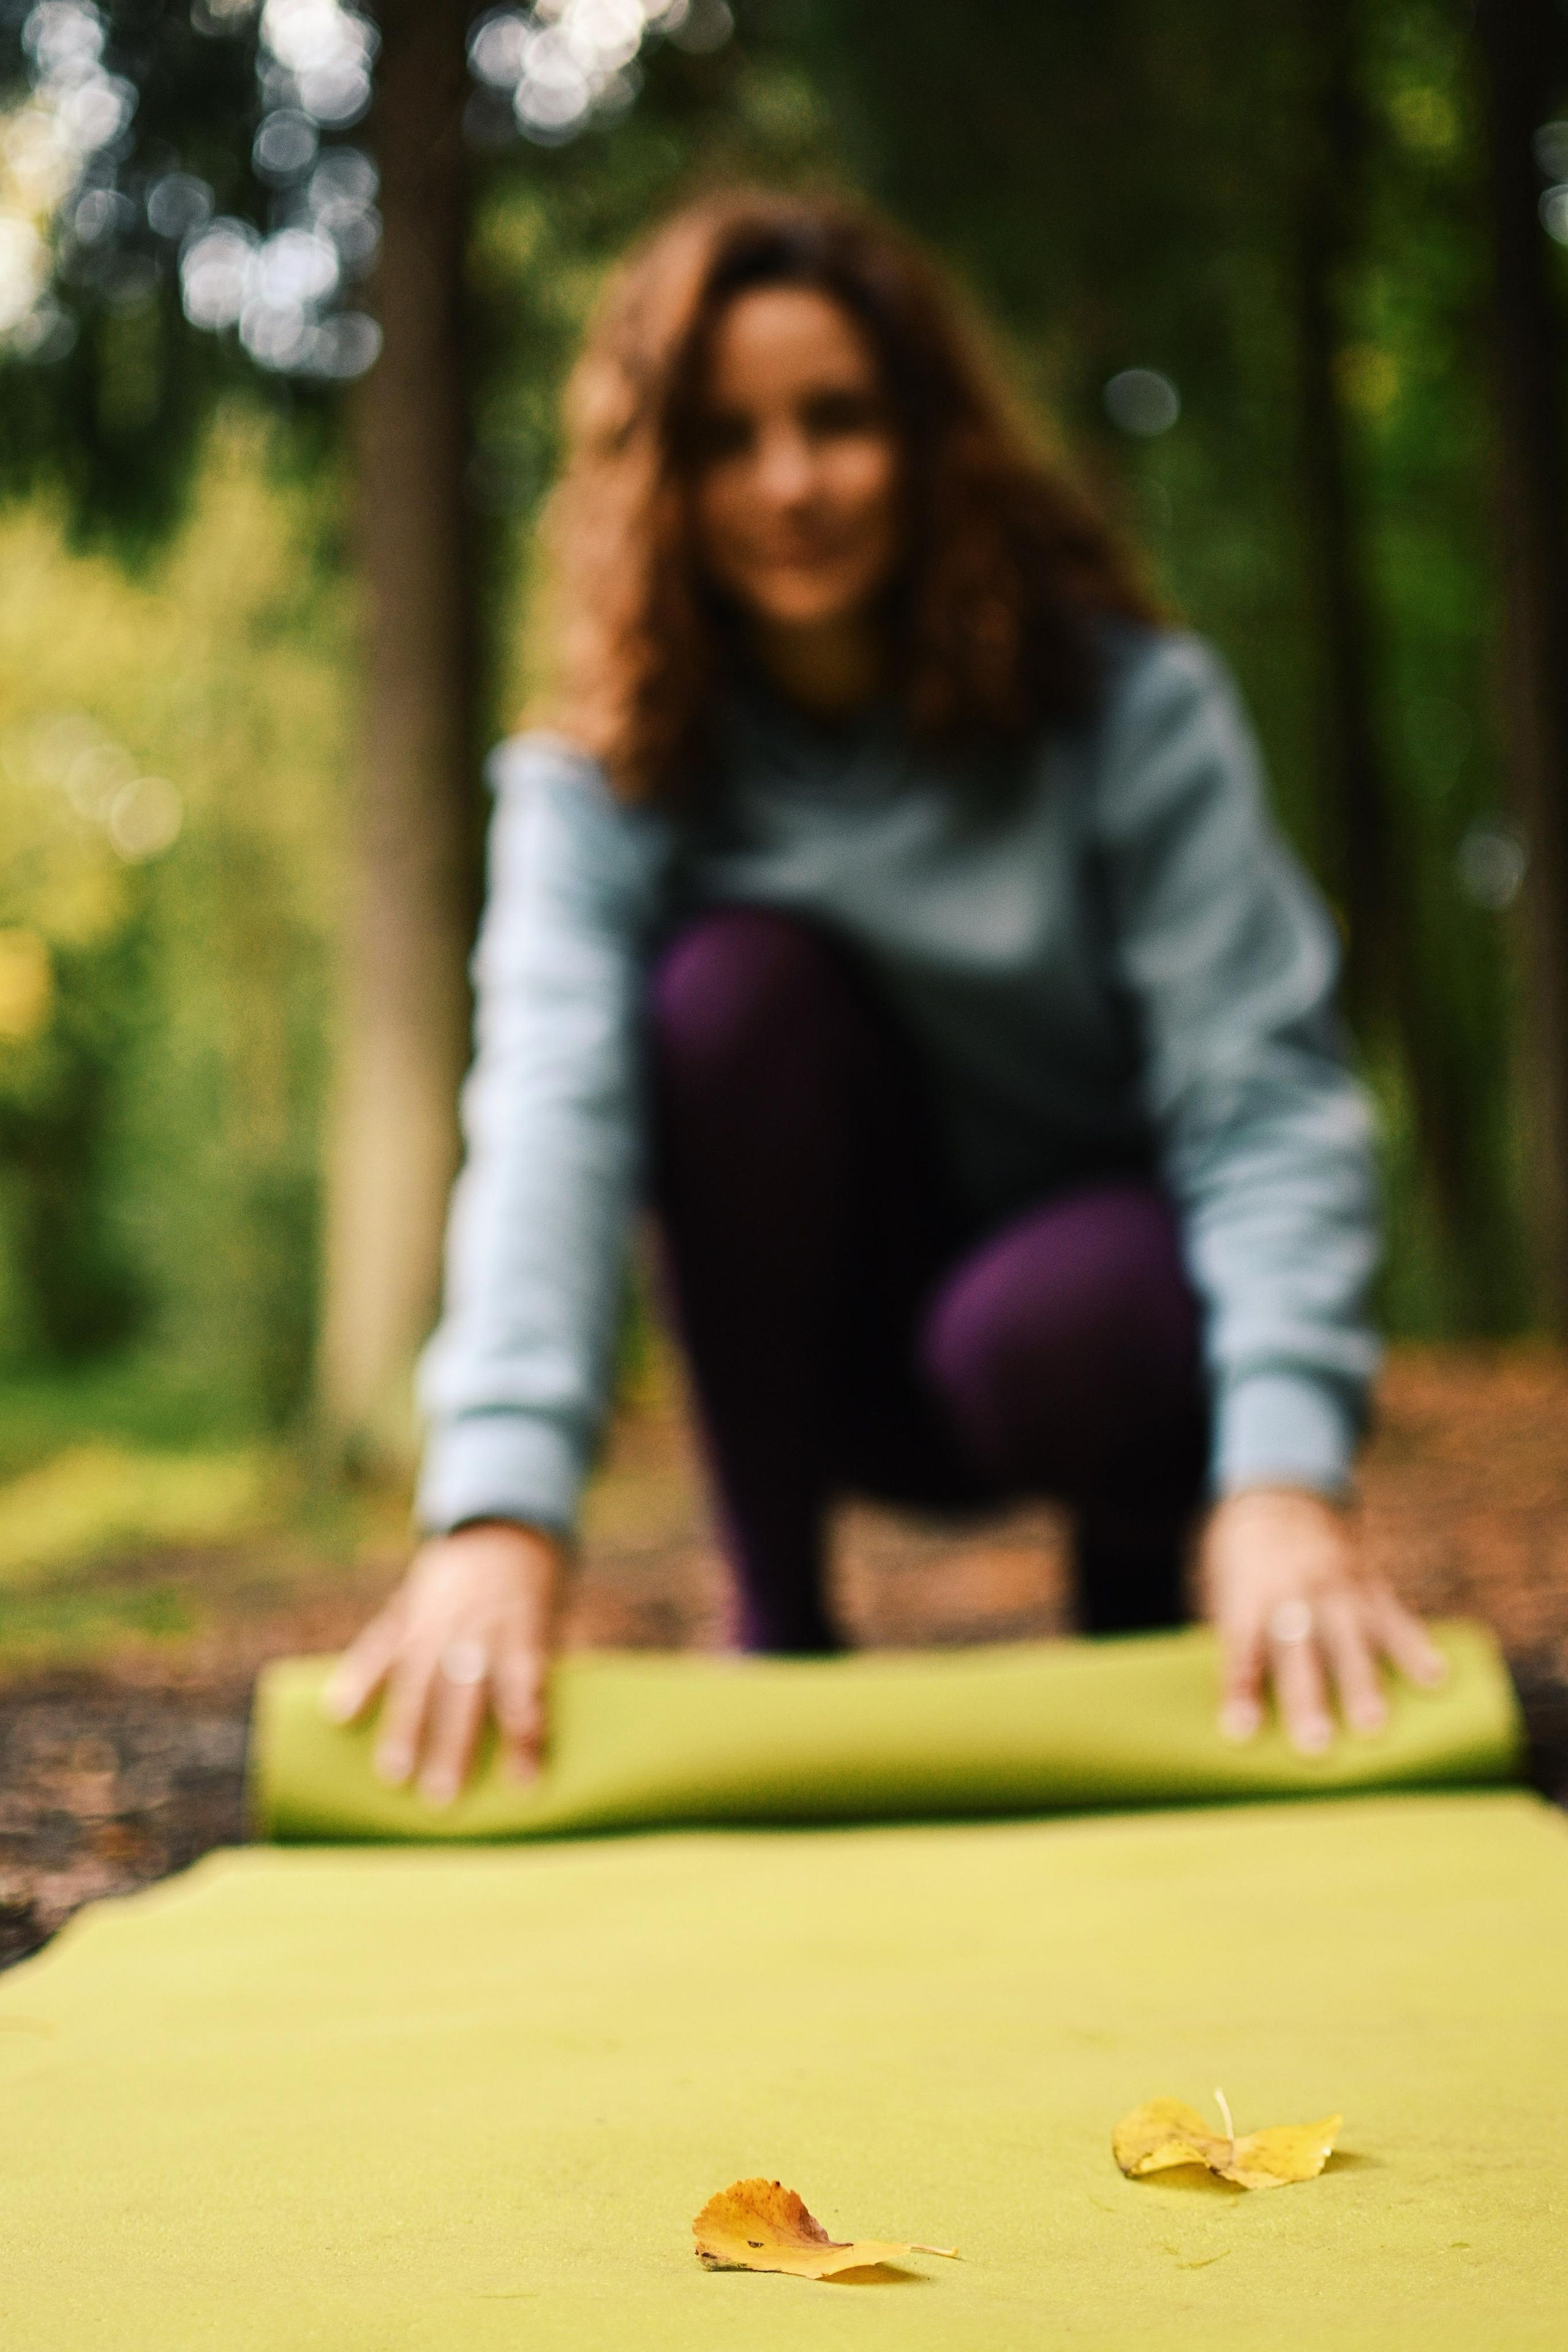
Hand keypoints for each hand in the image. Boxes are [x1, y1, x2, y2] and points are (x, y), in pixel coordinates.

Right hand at [323, 1521, 562, 1803]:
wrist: (502, 1528)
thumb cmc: (535, 1593)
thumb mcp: (552, 1622)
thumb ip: (543, 1672)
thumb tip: (544, 1738)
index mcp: (521, 1627)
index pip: (524, 1686)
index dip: (524, 1733)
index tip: (524, 1784)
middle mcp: (477, 1624)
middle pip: (463, 1690)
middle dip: (452, 1744)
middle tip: (442, 1799)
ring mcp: (437, 1617)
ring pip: (417, 1674)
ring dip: (404, 1725)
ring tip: (391, 1775)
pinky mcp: (407, 1610)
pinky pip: (379, 1642)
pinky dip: (358, 1675)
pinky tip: (339, 1712)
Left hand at [1203, 1485, 1446, 1754]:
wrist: (1280, 1494)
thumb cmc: (1245, 1560)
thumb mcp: (1224, 1589)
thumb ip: (1237, 1641)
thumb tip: (1241, 1712)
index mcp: (1249, 1592)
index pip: (1242, 1645)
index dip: (1240, 1688)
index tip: (1240, 1732)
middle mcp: (1292, 1587)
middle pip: (1299, 1647)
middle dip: (1308, 1696)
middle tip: (1315, 1744)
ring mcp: (1335, 1583)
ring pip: (1351, 1635)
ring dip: (1363, 1682)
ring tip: (1374, 1726)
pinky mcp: (1370, 1581)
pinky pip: (1395, 1615)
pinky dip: (1415, 1646)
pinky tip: (1436, 1678)